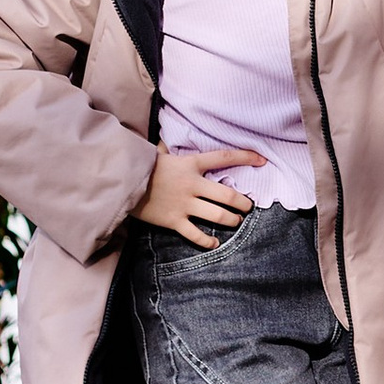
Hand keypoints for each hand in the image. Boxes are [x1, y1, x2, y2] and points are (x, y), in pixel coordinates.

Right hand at [136, 144, 261, 241]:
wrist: (120, 182)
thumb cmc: (141, 166)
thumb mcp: (160, 154)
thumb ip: (172, 151)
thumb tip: (167, 141)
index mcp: (191, 164)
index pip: (224, 157)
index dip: (246, 157)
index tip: (262, 160)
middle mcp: (192, 184)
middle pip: (227, 195)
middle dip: (243, 202)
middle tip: (248, 206)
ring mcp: (184, 204)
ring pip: (217, 215)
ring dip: (231, 220)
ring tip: (235, 221)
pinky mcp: (173, 220)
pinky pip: (195, 234)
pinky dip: (207, 241)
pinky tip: (214, 243)